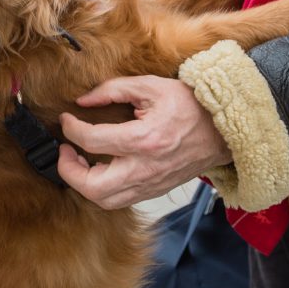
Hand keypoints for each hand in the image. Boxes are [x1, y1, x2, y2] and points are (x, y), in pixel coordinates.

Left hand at [57, 75, 232, 208]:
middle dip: (69, 171)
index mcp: (145, 139)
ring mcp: (151, 184)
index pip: (92, 141)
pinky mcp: (155, 191)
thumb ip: (113, 90)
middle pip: (93, 187)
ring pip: (105, 201)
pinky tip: (100, 169)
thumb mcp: (151, 86)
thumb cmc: (191, 105)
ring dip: (84, 184)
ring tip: (80, 161)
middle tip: (65, 151)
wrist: (223, 130)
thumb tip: (84, 101)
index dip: (71, 129)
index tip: (66, 120)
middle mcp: (146, 168)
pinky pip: (121, 200)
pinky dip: (103, 189)